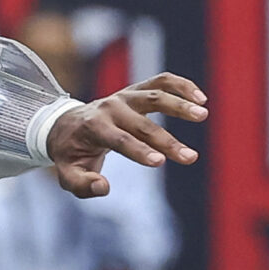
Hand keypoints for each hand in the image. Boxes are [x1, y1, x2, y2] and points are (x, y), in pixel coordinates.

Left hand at [45, 74, 207, 196]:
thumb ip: (82, 184)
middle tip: (191, 158)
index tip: (161, 161)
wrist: (65, 125)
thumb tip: (104, 187)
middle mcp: (110, 107)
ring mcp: (124, 96)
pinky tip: (201, 98)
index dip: (139, 151)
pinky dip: (181, 85)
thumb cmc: (70, 153)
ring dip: (180, 104)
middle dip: (167, 142)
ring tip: (203, 115)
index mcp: (93, 127)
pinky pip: (161, 82)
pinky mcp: (136, 90)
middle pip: (142, 124)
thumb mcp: (67, 173)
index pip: (119, 140)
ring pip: (155, 95)